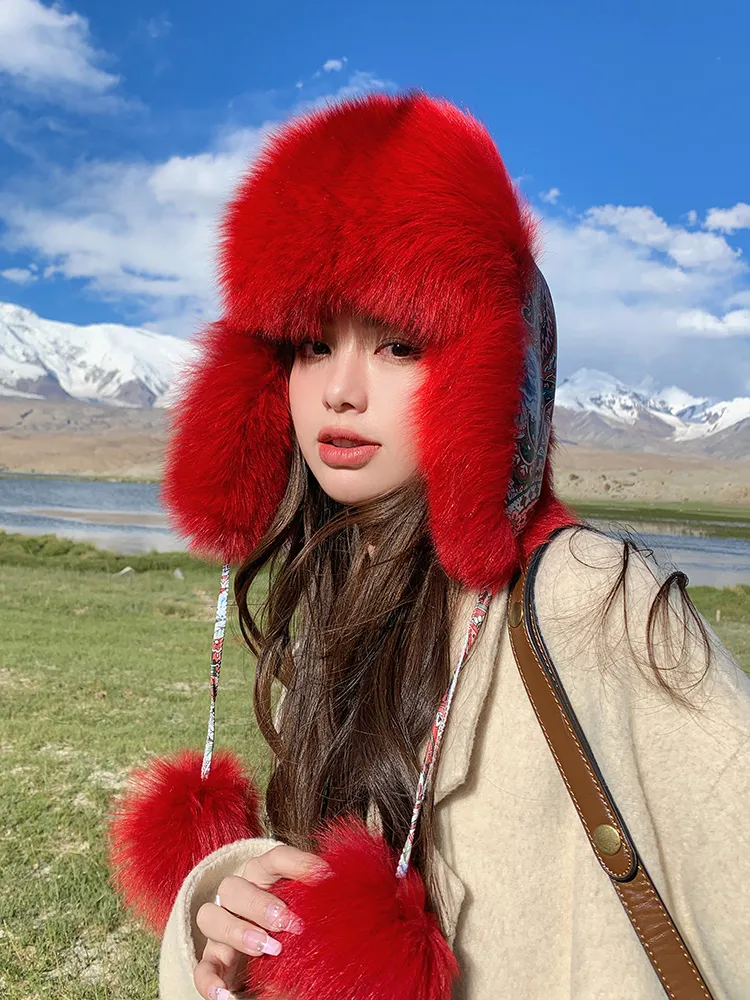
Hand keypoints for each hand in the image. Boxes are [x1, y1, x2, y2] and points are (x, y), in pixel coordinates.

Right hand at [193, 844, 326, 999]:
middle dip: (260, 904)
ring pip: (210, 917)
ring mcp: (221, 929)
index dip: (297, 862)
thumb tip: (343, 890)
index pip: (274, 858)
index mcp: (263, 877)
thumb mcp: (306, 910)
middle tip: (289, 922)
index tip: (325, 876)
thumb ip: (318, 902)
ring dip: (238, 932)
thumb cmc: (294, 927)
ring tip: (268, 949)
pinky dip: (210, 980)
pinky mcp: (214, 961)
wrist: (272, 961)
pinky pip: (202, 968)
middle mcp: (237, 897)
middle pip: (233, 886)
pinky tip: (226, 993)